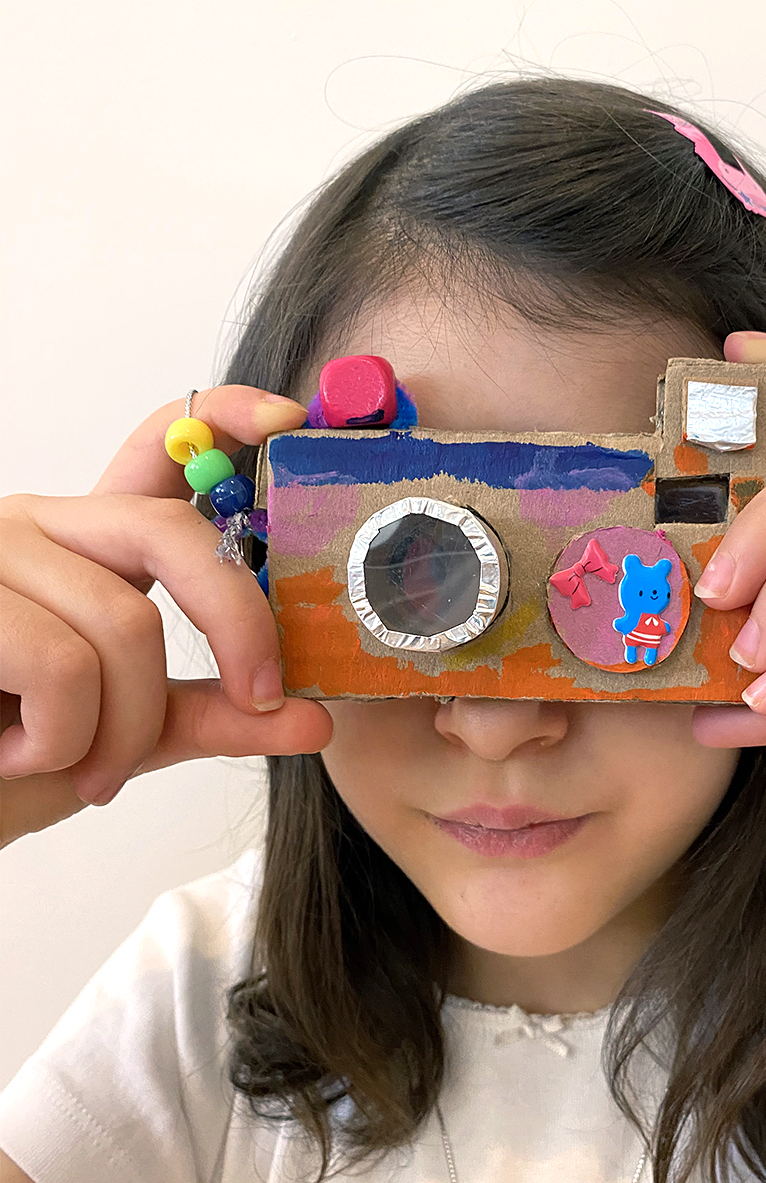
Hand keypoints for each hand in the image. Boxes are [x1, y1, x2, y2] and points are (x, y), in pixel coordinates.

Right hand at [0, 388, 332, 846]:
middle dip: (240, 626)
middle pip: (174, 534)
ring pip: (127, 626)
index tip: (287, 419)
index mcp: (88, 547)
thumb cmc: (9, 759)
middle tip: (260, 698)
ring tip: (77, 766)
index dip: (224, 415)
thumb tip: (317, 722)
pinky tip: (19, 755)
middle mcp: (39, 527)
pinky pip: (63, 666)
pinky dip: (63, 740)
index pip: (158, 448)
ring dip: (123, 732)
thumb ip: (214, 718)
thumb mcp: (127, 734)